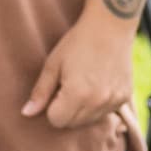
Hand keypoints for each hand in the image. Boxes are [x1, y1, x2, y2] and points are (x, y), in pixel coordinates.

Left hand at [24, 2, 139, 132]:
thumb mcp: (53, 64)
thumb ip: (40, 91)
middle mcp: (97, 102)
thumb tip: (26, 113)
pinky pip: (106, 112)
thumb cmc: (78, 42)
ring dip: (83, 109)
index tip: (57, 90)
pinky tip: (99, 84)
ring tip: (85, 84)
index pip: (57, 121)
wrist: (111, 25)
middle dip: (66, 111)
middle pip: (73, 124)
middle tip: (69, 85)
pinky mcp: (124, 97)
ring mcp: (113, 100)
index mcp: (77, 94)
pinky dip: (99, 104)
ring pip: (90, 121)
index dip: (52, 108)